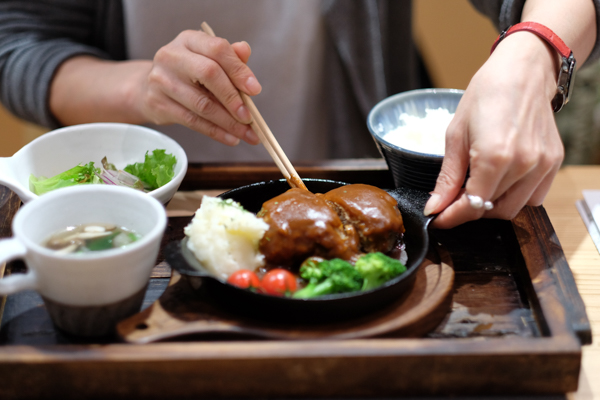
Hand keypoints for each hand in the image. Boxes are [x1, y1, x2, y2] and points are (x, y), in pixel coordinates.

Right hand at [138, 29, 261, 145]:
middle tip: (250, 117)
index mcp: (188, 40)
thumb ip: (229, 57)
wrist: (149, 87)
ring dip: (228, 122)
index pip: (217, 49)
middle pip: (209, 74)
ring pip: (202, 104)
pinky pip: (193, 121)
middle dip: (233, 98)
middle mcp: (171, 56)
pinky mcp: (158, 104)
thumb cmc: (188, 72)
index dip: (239, 70)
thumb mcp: (207, 59)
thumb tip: (245, 51)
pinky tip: (231, 138)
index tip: (255, 90)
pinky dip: (216, 132)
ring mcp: (162, 80)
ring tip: (247, 133)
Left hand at [424, 33, 564, 228]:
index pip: (472, 206)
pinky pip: (533, 197)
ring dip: (491, 205)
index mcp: (494, 156)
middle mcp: (523, 164)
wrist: (522, 72)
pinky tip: (501, 179)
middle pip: (492, 211)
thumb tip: (436, 207)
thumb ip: (448, 178)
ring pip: (513, 208)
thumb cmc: (485, 96)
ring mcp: (542, 164)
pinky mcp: (553, 162)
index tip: (439, 218)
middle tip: (455, 197)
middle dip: (469, 210)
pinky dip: (515, 197)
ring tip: (477, 185)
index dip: (452, 217)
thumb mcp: (455, 136)